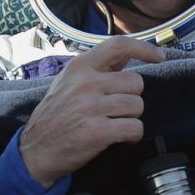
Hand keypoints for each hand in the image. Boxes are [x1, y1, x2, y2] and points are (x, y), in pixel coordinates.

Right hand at [19, 36, 164, 187]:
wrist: (36, 149)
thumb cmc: (58, 112)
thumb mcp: (71, 80)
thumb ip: (100, 66)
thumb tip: (129, 53)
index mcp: (81, 66)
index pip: (119, 45)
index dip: (144, 48)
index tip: (159, 56)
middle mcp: (86, 82)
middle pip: (136, 82)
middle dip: (131, 97)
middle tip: (116, 107)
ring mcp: (91, 107)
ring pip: (137, 106)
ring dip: (130, 117)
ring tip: (113, 121)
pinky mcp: (97, 131)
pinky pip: (135, 128)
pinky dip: (132, 134)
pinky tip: (119, 135)